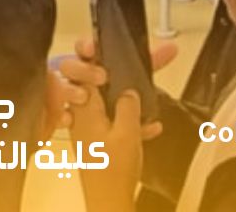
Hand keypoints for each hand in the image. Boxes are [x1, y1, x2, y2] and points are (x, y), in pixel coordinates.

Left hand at [53, 35, 174, 211]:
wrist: (109, 202)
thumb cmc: (114, 171)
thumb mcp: (126, 135)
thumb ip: (128, 106)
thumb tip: (129, 90)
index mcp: (85, 109)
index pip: (84, 71)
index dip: (92, 53)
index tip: (100, 40)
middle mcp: (83, 115)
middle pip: (95, 81)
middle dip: (114, 68)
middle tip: (132, 59)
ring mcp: (89, 128)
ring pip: (107, 101)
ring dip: (127, 96)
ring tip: (148, 86)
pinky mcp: (98, 141)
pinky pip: (114, 121)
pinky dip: (131, 121)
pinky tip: (152, 127)